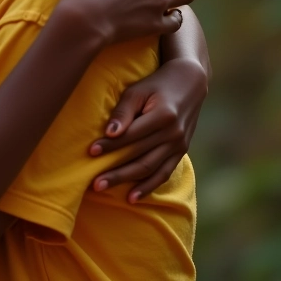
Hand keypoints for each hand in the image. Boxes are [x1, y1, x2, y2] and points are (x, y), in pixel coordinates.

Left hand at [88, 57, 207, 202]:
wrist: (189, 84)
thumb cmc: (156, 85)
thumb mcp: (138, 90)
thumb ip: (124, 111)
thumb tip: (110, 132)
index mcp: (163, 116)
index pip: (132, 135)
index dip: (111, 145)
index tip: (91, 152)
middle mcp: (174, 134)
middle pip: (140, 156)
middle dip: (115, 170)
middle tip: (94, 182)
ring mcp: (180, 145)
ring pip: (150, 169)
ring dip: (126, 181)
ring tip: (103, 188)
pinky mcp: (181, 152)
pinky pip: (164, 173)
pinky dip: (148, 186)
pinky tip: (132, 197)